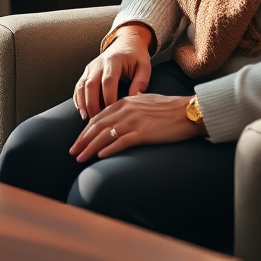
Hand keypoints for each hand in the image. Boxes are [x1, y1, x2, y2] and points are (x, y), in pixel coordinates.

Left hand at [69, 93, 203, 161]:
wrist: (188, 111)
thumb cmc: (170, 108)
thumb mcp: (145, 102)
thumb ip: (131, 108)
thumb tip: (122, 116)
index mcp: (125, 102)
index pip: (99, 117)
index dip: (86, 130)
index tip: (78, 141)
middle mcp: (126, 110)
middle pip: (97, 126)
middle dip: (83, 140)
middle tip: (72, 152)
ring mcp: (134, 121)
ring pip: (105, 135)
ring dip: (90, 147)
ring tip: (80, 158)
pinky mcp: (143, 133)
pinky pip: (121, 141)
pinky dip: (109, 149)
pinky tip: (100, 156)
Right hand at [73, 24, 152, 120]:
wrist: (126, 43)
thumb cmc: (136, 56)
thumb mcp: (144, 66)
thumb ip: (141, 82)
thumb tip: (134, 100)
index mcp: (114, 60)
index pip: (108, 81)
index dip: (109, 97)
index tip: (112, 113)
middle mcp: (98, 63)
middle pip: (91, 85)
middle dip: (93, 104)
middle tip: (98, 120)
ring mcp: (90, 68)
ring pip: (82, 86)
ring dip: (83, 103)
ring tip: (87, 119)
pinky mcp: (86, 72)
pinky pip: (78, 87)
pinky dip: (78, 100)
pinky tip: (82, 112)